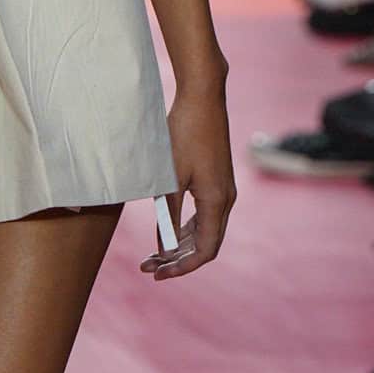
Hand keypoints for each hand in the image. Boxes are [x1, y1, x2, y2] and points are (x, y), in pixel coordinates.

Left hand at [143, 80, 236, 280]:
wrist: (202, 98)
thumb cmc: (183, 134)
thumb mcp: (170, 178)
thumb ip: (168, 215)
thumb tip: (165, 248)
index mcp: (217, 201)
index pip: (205, 251)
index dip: (183, 267)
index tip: (158, 274)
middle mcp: (225, 199)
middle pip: (205, 245)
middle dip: (177, 260)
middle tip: (148, 267)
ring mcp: (223, 190)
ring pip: (204, 231)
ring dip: (180, 245)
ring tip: (152, 254)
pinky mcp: (216, 180)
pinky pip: (203, 215)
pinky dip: (185, 228)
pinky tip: (165, 231)